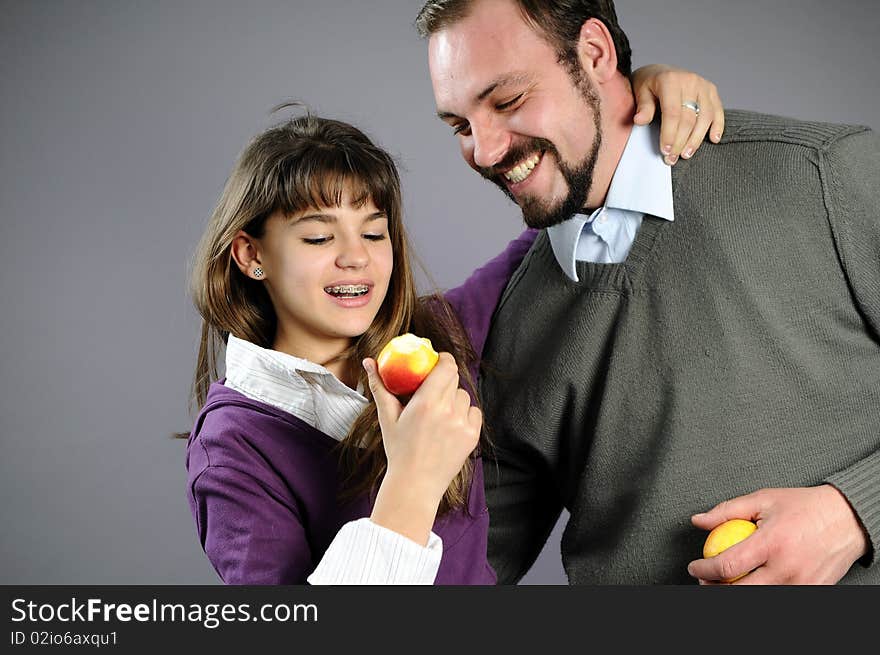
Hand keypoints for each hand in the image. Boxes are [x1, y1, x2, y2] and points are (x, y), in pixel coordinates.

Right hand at [363, 353, 481, 543]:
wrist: (415, 483)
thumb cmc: (399, 450)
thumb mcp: (387, 417)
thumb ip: (379, 386)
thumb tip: (368, 362)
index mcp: (426, 403)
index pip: (446, 366)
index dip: (444, 359)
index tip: (437, 360)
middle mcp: (447, 411)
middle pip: (454, 379)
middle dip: (444, 379)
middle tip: (434, 386)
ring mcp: (462, 424)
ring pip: (464, 396)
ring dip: (454, 398)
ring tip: (439, 411)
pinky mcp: (472, 436)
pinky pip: (473, 412)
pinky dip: (464, 414)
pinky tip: (450, 424)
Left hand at [631, 64, 724, 164]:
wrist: (659, 72)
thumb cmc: (648, 85)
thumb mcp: (640, 92)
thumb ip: (643, 107)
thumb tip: (640, 120)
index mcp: (670, 80)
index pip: (672, 113)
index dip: (669, 134)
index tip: (665, 151)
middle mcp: (690, 81)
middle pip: (689, 118)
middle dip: (680, 141)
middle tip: (672, 158)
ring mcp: (703, 85)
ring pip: (705, 117)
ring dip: (696, 139)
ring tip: (686, 154)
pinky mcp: (712, 90)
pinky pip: (718, 110)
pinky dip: (718, 126)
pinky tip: (713, 139)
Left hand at [687, 485, 868, 584]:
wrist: (847, 520)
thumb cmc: (805, 508)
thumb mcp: (763, 500)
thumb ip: (727, 511)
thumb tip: (698, 520)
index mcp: (772, 543)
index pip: (727, 566)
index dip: (704, 569)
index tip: (694, 566)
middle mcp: (787, 569)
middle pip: (740, 592)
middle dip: (714, 588)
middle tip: (705, 579)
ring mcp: (801, 585)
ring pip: (759, 599)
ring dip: (736, 594)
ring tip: (725, 583)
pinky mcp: (812, 593)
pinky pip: (779, 598)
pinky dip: (761, 593)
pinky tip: (750, 584)